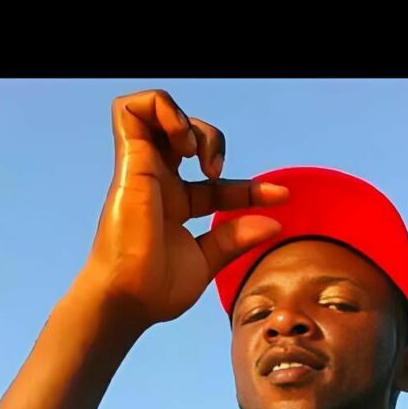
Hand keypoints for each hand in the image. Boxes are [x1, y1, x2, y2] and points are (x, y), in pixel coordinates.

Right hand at [86, 89, 288, 327]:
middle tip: (216, 171)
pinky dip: (162, 108)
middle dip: (212, 138)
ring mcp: (142, 170)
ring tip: (192, 150)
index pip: (218, 184)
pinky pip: (133, 109)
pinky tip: (181, 141)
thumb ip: (235, 239)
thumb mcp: (206, 261)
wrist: (127, 299)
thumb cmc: (154, 290)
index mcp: (175, 206)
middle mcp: (157, 183)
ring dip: (184, 119)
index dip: (253, 187)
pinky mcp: (130, 162)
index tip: (281, 196)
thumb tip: (273, 224)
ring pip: (155, 111)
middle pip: (183, 134)